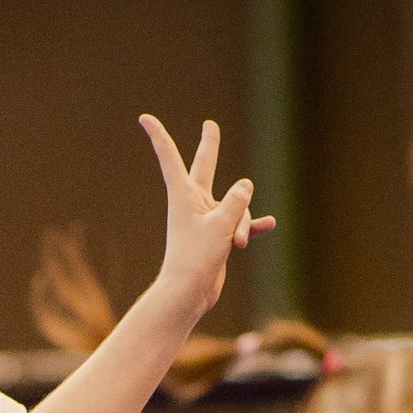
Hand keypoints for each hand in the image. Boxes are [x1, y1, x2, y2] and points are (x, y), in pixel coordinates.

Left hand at [144, 116, 270, 327]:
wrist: (189, 294)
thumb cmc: (196, 259)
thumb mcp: (221, 224)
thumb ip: (236, 201)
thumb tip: (246, 184)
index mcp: (183, 195)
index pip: (170, 157)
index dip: (158, 136)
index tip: (144, 118)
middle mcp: (193, 203)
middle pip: (205, 167)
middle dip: (210, 147)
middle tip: (210, 125)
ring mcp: (207, 219)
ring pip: (235, 206)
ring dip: (243, 222)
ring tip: (238, 242)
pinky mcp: (218, 236)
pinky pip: (241, 224)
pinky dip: (252, 226)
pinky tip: (269, 226)